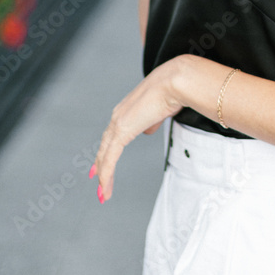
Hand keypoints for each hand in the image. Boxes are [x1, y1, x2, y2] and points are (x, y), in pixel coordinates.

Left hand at [90, 61, 183, 202]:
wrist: (175, 82)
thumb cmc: (173, 91)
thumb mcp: (161, 110)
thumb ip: (152, 121)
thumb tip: (148, 130)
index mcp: (126, 110)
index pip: (111, 136)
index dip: (106, 151)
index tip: (101, 164)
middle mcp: (118, 115)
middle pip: (104, 146)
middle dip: (101, 166)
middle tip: (99, 184)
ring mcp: (118, 122)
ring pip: (105, 154)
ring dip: (104, 175)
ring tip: (104, 192)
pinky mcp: (122, 130)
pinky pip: (110, 157)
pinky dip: (107, 173)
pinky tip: (105, 185)